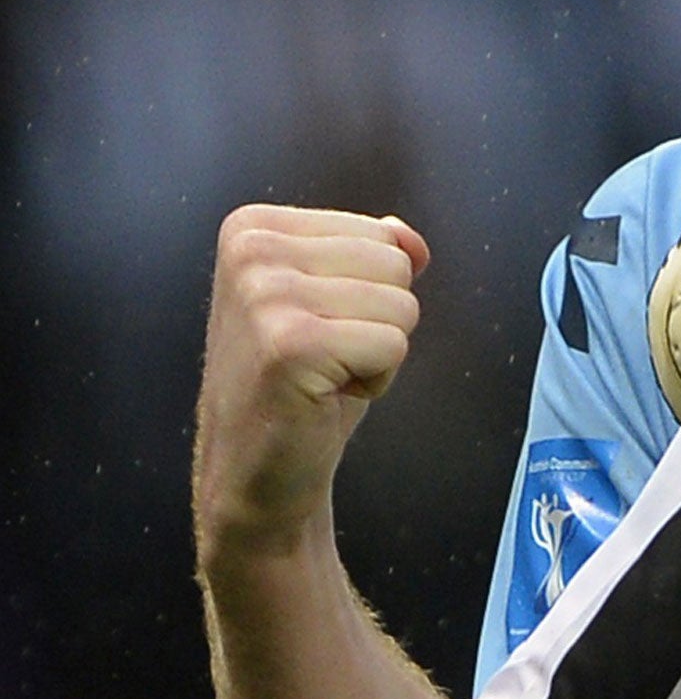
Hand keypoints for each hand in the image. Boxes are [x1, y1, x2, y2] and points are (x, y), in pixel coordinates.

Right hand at [193, 205, 429, 561]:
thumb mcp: (335, 301)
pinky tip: (323, 395)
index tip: (315, 327)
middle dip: (378, 320)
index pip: (382, 235)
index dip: (369, 292)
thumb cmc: (300, 383)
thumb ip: (372, 254)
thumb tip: (412, 240)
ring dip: (378, 352)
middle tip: (322, 357)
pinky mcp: (289, 344)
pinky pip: (394, 346)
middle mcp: (251, 250)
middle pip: (395, 265)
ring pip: (402, 305)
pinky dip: (376, 381)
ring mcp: (265, 295)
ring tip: (322, 375)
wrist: (253, 471)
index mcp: (255, 227)